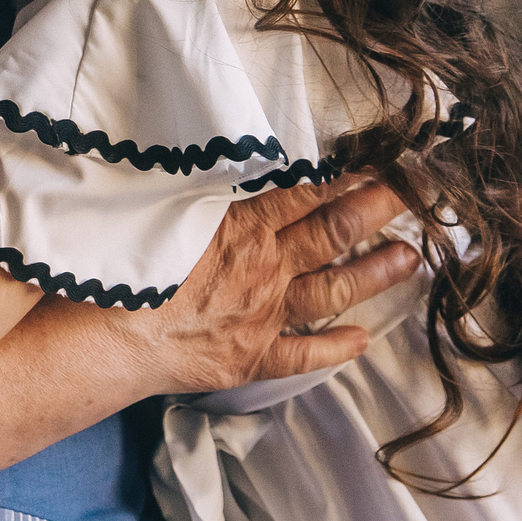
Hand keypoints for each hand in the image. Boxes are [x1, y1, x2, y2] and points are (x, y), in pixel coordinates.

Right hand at [122, 177, 416, 393]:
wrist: (108, 338)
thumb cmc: (123, 268)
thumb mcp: (161, 208)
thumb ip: (204, 191)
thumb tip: (230, 164)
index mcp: (242, 228)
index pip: (305, 195)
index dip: (345, 178)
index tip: (378, 165)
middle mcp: (263, 269)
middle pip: (332, 233)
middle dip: (377, 211)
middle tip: (414, 196)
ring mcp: (262, 315)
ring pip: (332, 289)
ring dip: (375, 274)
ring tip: (409, 259)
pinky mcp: (251, 356)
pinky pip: (302, 354)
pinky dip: (335, 348)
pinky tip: (361, 340)